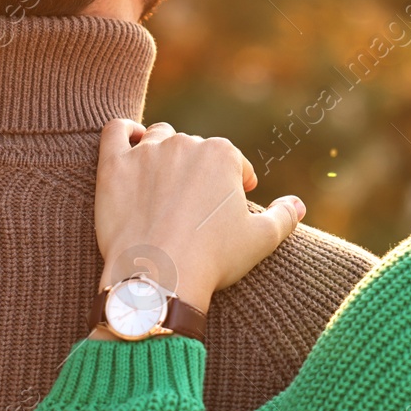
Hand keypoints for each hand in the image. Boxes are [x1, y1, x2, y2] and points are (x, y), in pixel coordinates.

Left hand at [94, 120, 304, 315]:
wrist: (159, 278)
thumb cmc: (213, 259)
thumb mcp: (261, 240)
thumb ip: (284, 216)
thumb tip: (296, 205)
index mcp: (223, 154)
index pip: (233, 161)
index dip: (236, 183)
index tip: (230, 205)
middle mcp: (186, 144)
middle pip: (195, 149)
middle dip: (198, 171)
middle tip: (194, 203)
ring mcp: (146, 152)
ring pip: (158, 136)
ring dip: (164, 150)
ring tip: (163, 177)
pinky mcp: (114, 166)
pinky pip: (116, 132)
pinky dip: (124, 132)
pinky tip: (130, 143)